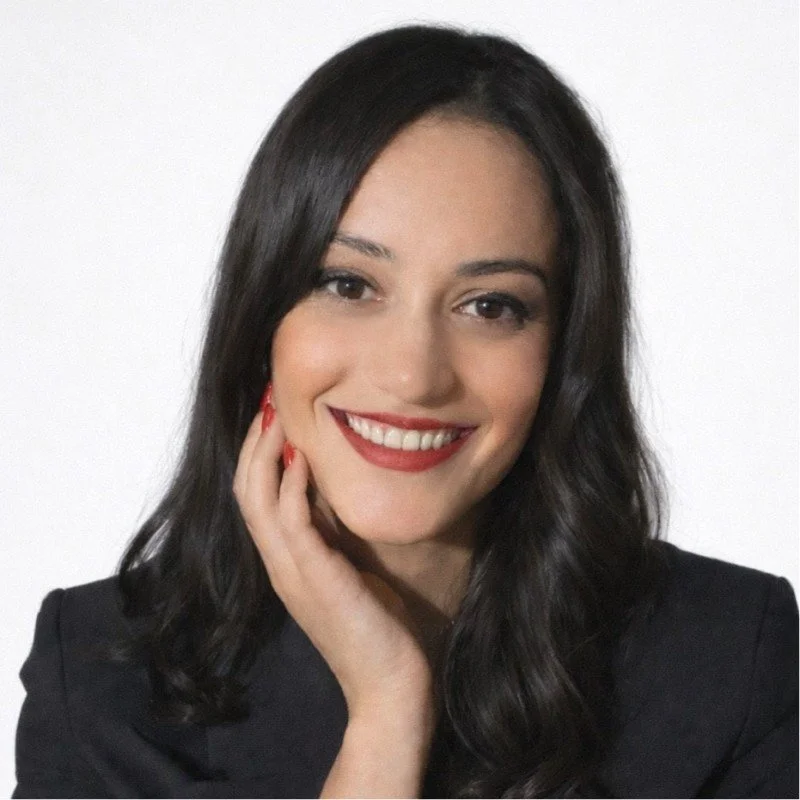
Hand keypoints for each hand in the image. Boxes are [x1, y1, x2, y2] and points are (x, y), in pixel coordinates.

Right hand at [233, 411, 433, 717]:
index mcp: (285, 559)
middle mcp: (279, 563)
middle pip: (246, 490)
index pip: (254, 495)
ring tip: (275, 413)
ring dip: (265, 453)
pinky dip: (291, 486)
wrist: (389, 683)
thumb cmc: (375, 623)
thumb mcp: (347, 567)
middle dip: (255, 441)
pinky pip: (292, 523)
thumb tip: (331, 488)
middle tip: (267, 398)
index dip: (258, 452)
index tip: (272, 412)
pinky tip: (304, 455)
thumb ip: (331, 532)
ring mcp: (291, 572)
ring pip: (258, 501)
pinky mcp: (315, 579)